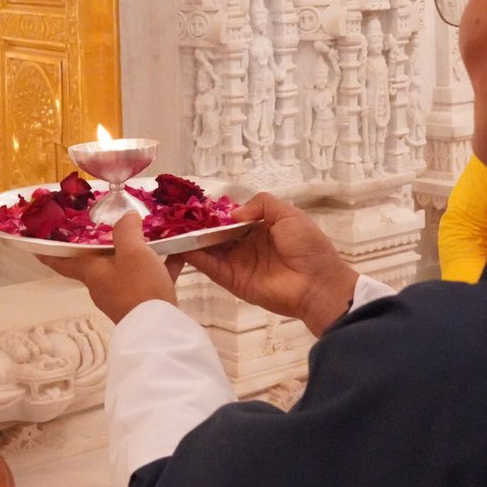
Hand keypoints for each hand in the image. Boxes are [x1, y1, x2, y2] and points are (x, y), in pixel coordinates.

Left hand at [46, 209, 183, 322]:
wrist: (161, 331)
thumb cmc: (139, 288)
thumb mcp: (133, 251)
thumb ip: (127, 230)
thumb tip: (126, 217)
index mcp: (92, 273)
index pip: (62, 261)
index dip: (48, 253)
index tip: (34, 246)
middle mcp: (103, 285)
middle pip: (97, 261)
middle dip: (102, 244)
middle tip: (108, 224)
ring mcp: (123, 296)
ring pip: (125, 267)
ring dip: (135, 252)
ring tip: (148, 234)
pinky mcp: (143, 303)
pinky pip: (149, 277)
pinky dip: (159, 265)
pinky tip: (176, 254)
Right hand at [183, 192, 358, 337]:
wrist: (316, 284)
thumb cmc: (307, 247)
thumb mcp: (288, 214)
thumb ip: (261, 204)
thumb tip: (232, 214)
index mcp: (260, 228)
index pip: (231, 218)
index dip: (215, 211)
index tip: (196, 202)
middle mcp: (245, 244)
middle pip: (216, 233)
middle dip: (198, 224)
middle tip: (175, 214)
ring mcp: (237, 263)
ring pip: (209, 248)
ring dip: (191, 239)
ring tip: (170, 227)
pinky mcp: (232, 280)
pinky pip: (210, 267)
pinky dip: (194, 256)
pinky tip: (180, 245)